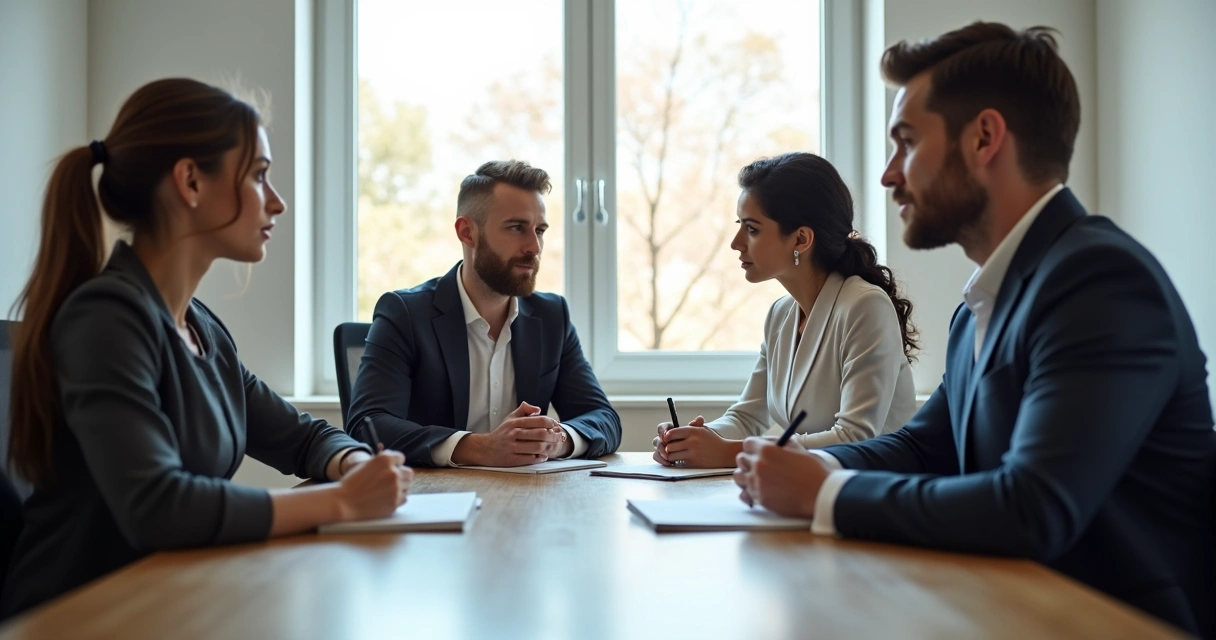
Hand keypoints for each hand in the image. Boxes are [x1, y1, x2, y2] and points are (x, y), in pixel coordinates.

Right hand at [334, 450, 412, 520]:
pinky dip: (398, 497)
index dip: (396, 463)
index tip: (392, 467)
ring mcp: (395, 489)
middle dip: (402, 475)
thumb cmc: (352, 483)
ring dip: (401, 487)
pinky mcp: (395, 502)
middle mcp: (393, 473)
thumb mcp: (366, 464)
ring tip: (387, 490)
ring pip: (408, 486)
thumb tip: (397, 463)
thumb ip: (383, 462)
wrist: (344, 502)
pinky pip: (404, 498)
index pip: (401, 458)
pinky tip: (387, 497)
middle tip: (393, 480)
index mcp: (385, 460)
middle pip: (409, 472)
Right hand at [451, 402, 569, 465]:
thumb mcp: (510, 418)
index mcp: (515, 423)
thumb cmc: (501, 433)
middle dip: (555, 436)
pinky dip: (540, 458)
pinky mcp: (511, 459)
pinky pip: (530, 459)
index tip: (557, 426)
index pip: (539, 421)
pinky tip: (544, 456)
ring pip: (537, 447)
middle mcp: (513, 434)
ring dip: (549, 447)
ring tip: (554, 447)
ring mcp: (512, 447)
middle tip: (561, 437)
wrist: (484, 448)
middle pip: (541, 434)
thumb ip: (524, 410)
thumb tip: (538, 408)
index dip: (552, 423)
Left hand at [652, 416, 740, 467]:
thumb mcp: (702, 429)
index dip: (667, 437)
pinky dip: (678, 461)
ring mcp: (693, 453)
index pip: (671, 433)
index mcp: (693, 431)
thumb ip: (687, 427)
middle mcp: (692, 441)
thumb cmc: (712, 440)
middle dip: (668, 447)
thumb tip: (669, 432)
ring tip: (676, 453)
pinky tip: (682, 458)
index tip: (667, 439)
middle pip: (669, 446)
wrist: (724, 452)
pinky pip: (679, 462)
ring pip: (672, 456)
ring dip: (672, 455)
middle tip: (671, 447)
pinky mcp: (694, 463)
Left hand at [733, 437, 827, 517]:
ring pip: (739, 477)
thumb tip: (770, 443)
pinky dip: (749, 493)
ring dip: (746, 476)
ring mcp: (757, 483)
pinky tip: (759, 491)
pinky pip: (745, 494)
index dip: (754, 446)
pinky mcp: (760, 499)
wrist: (821, 494)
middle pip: (741, 459)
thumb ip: (780, 444)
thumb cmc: (814, 471)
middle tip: (758, 464)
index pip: (747, 443)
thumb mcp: (798, 449)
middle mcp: (758, 465)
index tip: (758, 450)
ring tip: (758, 479)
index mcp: (767, 450)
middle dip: (749, 460)